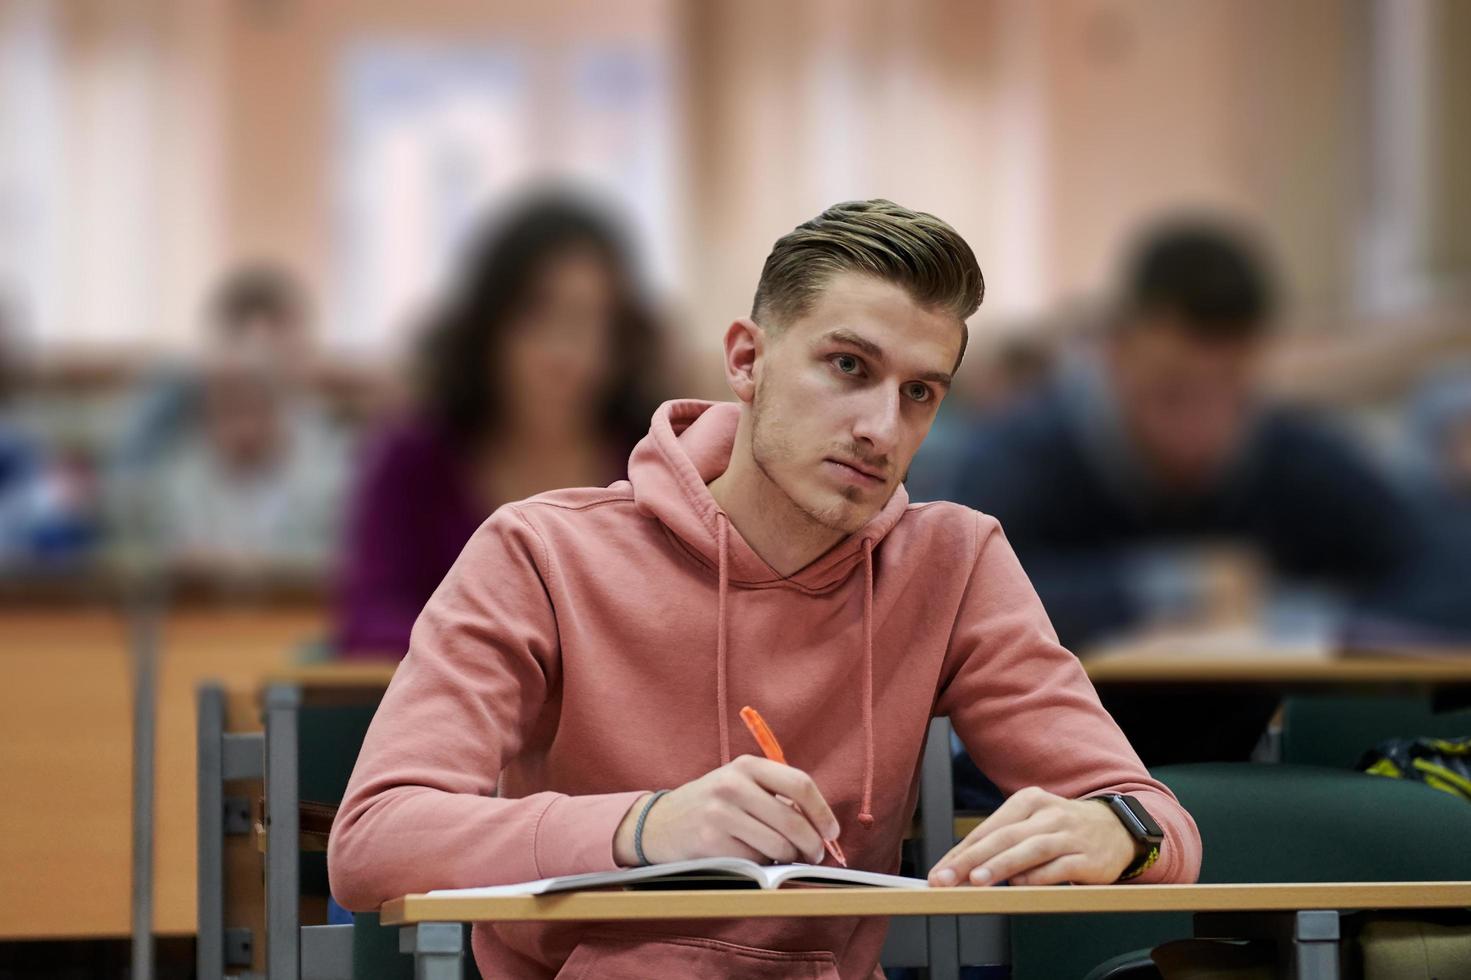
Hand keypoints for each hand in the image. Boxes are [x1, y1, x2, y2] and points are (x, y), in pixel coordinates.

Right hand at [613, 755, 839, 866]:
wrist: (660, 823)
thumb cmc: (713, 805)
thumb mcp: (740, 785)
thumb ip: (777, 797)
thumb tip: (821, 827)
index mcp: (747, 766)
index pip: (800, 784)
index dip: (822, 811)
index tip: (832, 831)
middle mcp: (733, 785)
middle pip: (793, 821)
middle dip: (812, 844)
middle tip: (814, 855)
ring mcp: (720, 814)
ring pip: (778, 846)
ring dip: (788, 858)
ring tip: (783, 857)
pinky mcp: (711, 843)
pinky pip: (755, 861)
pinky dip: (761, 866)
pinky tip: (752, 858)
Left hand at [927, 787, 1136, 886]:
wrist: (1118, 828)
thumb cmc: (1062, 829)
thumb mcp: (1032, 824)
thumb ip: (1001, 844)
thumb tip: (963, 870)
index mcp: (1028, 801)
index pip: (987, 829)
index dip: (960, 851)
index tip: (939, 872)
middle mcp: (1048, 814)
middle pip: (1004, 837)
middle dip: (971, 860)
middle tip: (947, 878)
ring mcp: (1070, 834)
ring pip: (1029, 849)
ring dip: (1001, 865)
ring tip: (976, 881)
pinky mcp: (1088, 857)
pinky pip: (1058, 868)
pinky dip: (1037, 878)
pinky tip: (1018, 886)